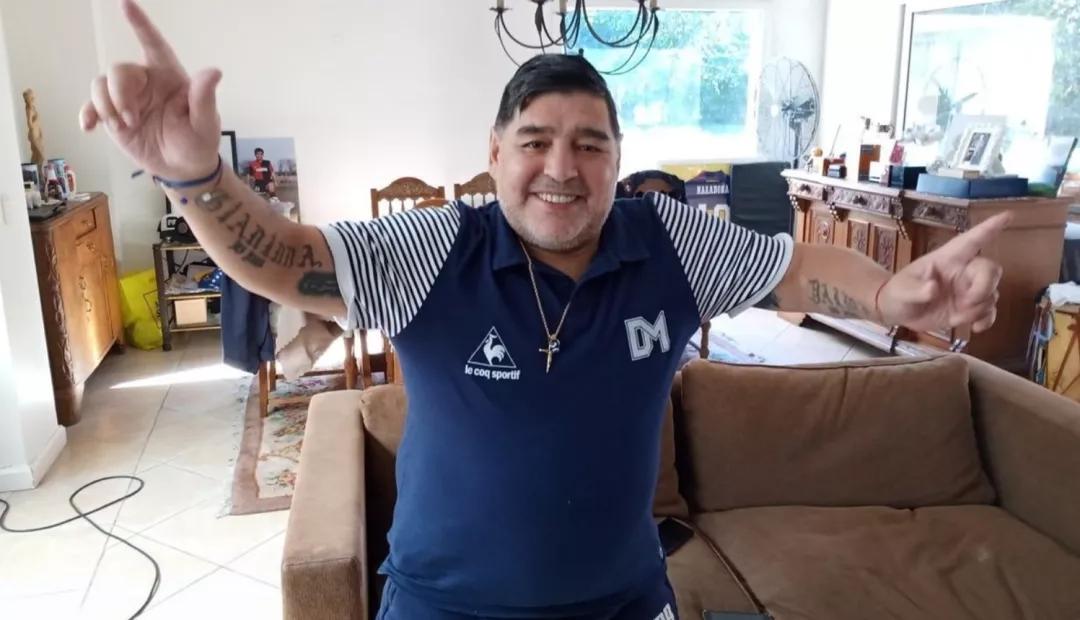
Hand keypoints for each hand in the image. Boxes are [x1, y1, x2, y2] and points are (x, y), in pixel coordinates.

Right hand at [80, 0, 219, 180]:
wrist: (182, 169)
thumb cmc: (199, 142)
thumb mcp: (204, 123)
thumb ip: (204, 98)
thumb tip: (214, 72)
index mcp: (169, 76)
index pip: (153, 44)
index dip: (140, 24)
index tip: (126, 3)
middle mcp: (145, 82)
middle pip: (119, 70)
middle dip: (119, 93)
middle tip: (132, 119)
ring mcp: (127, 97)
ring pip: (101, 84)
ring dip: (106, 105)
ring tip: (124, 127)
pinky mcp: (113, 115)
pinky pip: (92, 105)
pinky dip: (87, 113)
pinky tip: (89, 127)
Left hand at [878, 212, 1010, 333]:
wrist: (896, 311)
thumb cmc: (898, 292)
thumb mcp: (901, 290)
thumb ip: (916, 290)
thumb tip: (932, 289)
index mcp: (947, 259)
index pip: (971, 240)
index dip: (989, 228)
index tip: (1008, 216)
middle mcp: (962, 272)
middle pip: (990, 269)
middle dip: (985, 286)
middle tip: (968, 302)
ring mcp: (967, 290)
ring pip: (992, 292)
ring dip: (981, 306)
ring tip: (960, 316)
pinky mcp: (968, 308)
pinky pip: (989, 311)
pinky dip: (987, 319)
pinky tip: (975, 328)